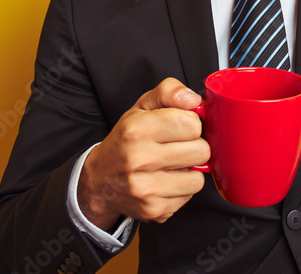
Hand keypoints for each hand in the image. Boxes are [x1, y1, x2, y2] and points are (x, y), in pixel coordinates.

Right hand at [77, 78, 208, 227]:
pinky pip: (189, 196)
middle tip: (177, 147)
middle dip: (194, 147)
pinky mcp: (153, 210)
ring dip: (189, 171)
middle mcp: (138, 159)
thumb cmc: (126, 140)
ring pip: (198, 178)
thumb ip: (169, 92)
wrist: (99, 181)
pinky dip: (181, 189)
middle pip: (201, 151)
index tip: (179, 127)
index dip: (191, 124)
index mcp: (137, 129)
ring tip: (171, 165)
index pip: (192, 124)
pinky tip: (165, 181)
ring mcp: (145, 188)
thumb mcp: (142, 107)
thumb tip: (194, 100)